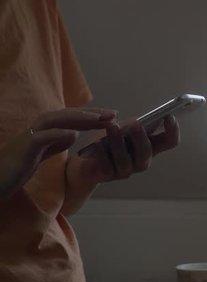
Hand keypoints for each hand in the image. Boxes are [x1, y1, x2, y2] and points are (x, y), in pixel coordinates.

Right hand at [0, 108, 115, 198]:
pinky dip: (58, 133)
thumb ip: (56, 143)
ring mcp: (30, 136)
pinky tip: (74, 133)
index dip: (93, 116)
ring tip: (98, 119)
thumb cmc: (17, 168)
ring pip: (55, 120)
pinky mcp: (24, 147)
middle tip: (113, 113)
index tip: (113, 117)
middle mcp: (38, 128)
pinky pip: (42, 137)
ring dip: (78, 118)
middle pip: (67, 114)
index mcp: (45, 130)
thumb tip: (72, 134)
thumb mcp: (42, 154)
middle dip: (91, 113)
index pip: (72, 119)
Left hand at [76, 115, 178, 182]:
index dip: (173, 130)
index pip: (170, 141)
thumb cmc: (109, 139)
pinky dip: (102, 154)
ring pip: (125, 161)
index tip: (168, 116)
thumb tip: (146, 118)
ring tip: (112, 127)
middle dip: (141, 138)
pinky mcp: (108, 175)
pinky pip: (107, 167)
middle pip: (147, 152)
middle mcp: (141, 160)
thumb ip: (136, 123)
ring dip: (118, 143)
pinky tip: (98, 144)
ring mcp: (126, 170)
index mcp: (150, 146)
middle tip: (136, 124)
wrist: (86, 156)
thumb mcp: (125, 125)